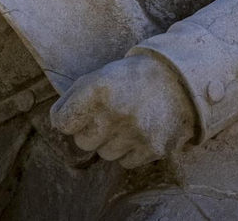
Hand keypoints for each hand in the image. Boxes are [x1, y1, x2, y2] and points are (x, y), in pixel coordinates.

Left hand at [50, 53, 194, 168]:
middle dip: (90, 131)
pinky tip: (139, 131)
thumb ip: (74, 98)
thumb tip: (57, 123)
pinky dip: (129, 150)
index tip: (76, 114)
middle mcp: (116, 111)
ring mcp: (136, 132)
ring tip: (126, 122)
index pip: (63, 122)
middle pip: (83, 142)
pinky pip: (125, 162)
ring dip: (110, 142)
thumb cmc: (133, 77)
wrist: (180, 80)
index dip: (67, 118)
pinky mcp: (153, 148)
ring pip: (104, 154)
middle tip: (106, 116)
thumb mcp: (100, 75)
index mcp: (99, 88)